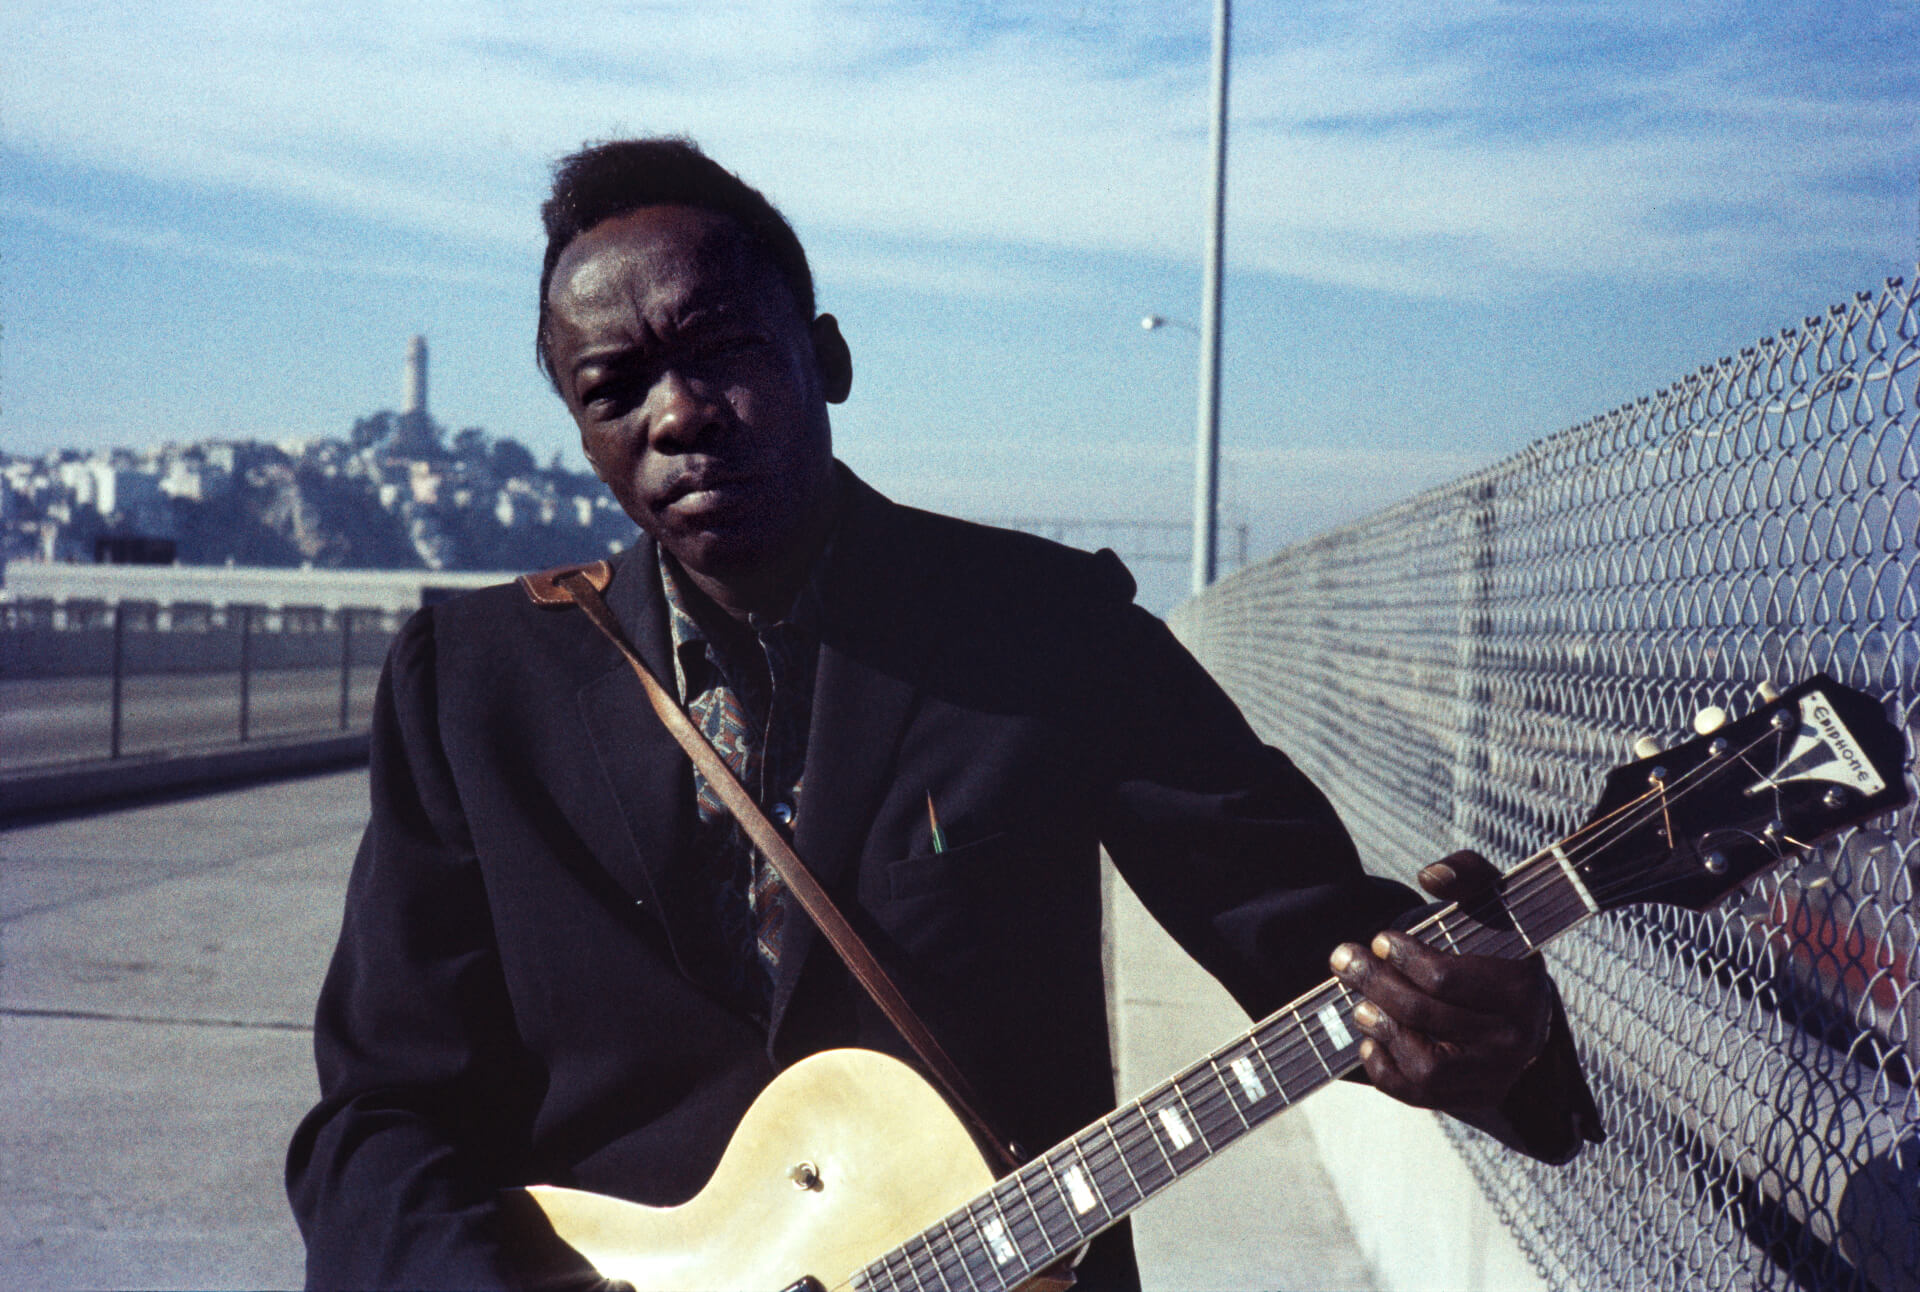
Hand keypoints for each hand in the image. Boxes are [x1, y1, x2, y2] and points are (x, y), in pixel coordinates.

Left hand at [1328, 850, 1552, 1113]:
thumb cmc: (1491, 946)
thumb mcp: (1491, 903)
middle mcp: (1516, 1039)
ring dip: (1381, 1030)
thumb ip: (1467, 873)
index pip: (1445, 980)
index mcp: (1523, 988)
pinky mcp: (1472, 1098)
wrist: (1512, 1005)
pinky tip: (1370, 1040)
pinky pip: (1419, 1095)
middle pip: (1426, 1016)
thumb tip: (1430, 876)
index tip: (1380, 939)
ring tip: (1360, 1005)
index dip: (1403, 958)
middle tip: (1344, 960)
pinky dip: (1385, 1070)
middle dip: (1375, 983)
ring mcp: (1495, 1076)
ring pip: (1426, 1066)